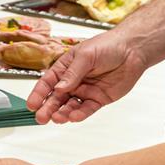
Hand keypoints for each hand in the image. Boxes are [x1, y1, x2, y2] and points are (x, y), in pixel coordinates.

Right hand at [25, 31, 148, 123]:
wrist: (132, 50)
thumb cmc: (107, 46)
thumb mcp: (85, 56)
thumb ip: (72, 73)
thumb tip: (59, 88)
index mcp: (65, 68)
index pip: (48, 82)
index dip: (38, 94)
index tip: (31, 104)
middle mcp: (73, 81)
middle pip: (56, 97)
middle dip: (48, 108)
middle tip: (41, 118)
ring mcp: (85, 91)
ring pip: (70, 106)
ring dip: (62, 113)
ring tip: (57, 119)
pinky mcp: (99, 99)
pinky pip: (87, 109)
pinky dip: (80, 114)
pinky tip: (74, 116)